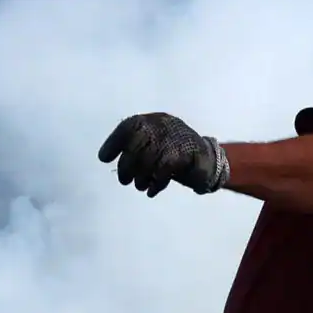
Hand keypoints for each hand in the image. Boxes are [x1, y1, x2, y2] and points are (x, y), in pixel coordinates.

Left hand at [98, 112, 229, 196]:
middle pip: (138, 142)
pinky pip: (165, 167)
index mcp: (154, 121)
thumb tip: (104, 156)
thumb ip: (133, 149)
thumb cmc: (173, 156)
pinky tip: (151, 190)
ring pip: (150, 156)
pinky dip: (156, 182)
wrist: (208, 162)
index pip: (129, 127)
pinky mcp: (188, 152)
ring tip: (139, 186)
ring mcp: (177, 136)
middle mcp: (164, 124)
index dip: (114, 142)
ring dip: (141, 176)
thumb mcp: (152, 148)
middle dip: (127, 164)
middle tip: (124, 180)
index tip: (104, 158)